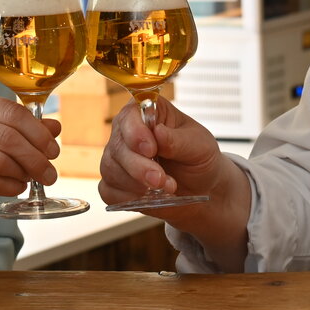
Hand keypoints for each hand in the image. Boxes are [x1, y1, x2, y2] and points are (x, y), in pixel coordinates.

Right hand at [0, 89, 61, 228]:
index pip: (14, 113)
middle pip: (8, 138)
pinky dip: (10, 186)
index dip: (39, 133)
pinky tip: (18, 187)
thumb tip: (55, 129)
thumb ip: (23, 125)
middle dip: (36, 157)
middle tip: (49, 172)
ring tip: (32, 178)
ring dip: (23, 173)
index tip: (53, 149)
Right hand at [98, 96, 252, 268]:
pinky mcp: (113, 182)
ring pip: (111, 169)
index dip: (136, 132)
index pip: (130, 115)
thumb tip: (158, 133)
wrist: (200, 188)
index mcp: (147, 112)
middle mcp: (126, 132)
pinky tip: (147, 197)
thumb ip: (178, 141)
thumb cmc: (199, 159)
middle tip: (160, 179)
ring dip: (138, 184)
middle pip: (118, 146)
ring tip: (166, 187)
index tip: (150, 149)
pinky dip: (128, 197)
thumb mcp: (199, 146)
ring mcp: (117, 157)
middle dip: (139, 166)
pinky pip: (109, 191)